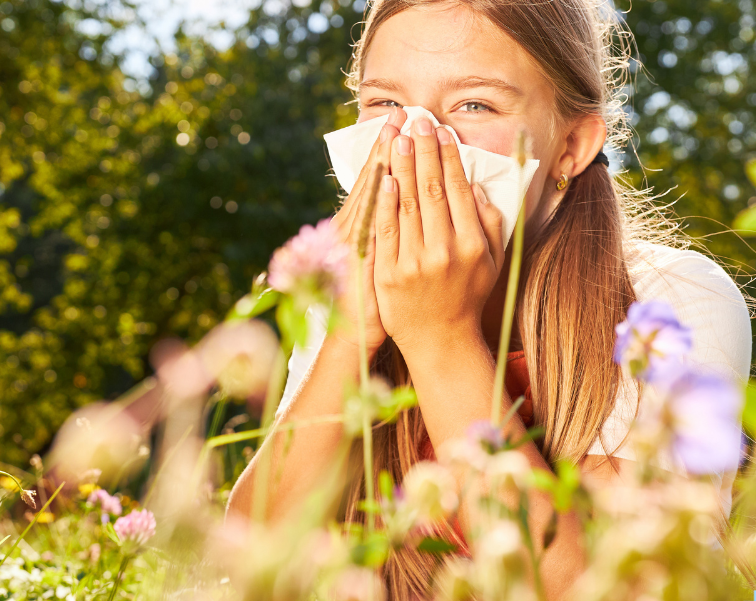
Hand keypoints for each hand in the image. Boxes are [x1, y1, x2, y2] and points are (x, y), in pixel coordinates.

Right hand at [330, 108, 407, 354]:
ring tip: (395, 132)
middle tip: (402, 112)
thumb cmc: (371, 295)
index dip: (387, 147)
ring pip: (370, 195)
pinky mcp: (360, 260)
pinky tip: (383, 179)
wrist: (356, 333)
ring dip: (383, 162)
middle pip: (374, 178)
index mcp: (359, 222)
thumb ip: (385, 222)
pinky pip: (371, 226)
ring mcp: (355, 242)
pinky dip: (375, 202)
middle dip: (389, 144)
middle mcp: (353, 227)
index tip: (400, 119)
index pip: (376, 176)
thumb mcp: (375, 253)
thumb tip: (395, 188)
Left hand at [373, 118, 505, 358]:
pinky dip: (384, 203)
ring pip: (407, 205)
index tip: (440, 131)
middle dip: (423, 151)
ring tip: (398, 138)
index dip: (448, 157)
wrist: (440, 340)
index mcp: (472, 245)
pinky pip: (385, 231)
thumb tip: (478, 187)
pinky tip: (383, 178)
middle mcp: (445, 252)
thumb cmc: (468, 296)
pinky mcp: (389, 274)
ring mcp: (415, 263)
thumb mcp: (492, 262)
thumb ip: (490, 224)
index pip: (458, 190)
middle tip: (417, 122)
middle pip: (431, 190)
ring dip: (401, 167)